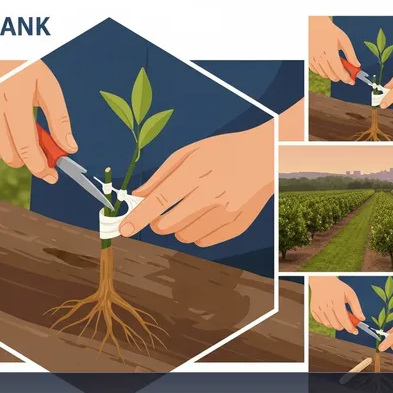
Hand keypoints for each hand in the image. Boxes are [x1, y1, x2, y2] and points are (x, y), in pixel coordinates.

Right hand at [0, 59, 76, 183]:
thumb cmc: (25, 67)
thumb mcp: (48, 87)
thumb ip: (60, 120)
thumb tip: (70, 149)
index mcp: (16, 98)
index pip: (26, 146)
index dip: (40, 167)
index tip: (51, 176)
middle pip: (10, 154)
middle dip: (27, 161)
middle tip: (38, 152)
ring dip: (10, 153)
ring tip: (19, 135)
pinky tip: (1, 126)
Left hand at [119, 121, 273, 246]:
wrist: (268, 156)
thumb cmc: (224, 150)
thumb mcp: (190, 152)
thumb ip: (162, 175)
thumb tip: (137, 194)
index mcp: (196, 172)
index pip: (160, 200)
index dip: (139, 217)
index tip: (124, 229)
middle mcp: (212, 194)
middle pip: (169, 224)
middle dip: (157, 223)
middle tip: (161, 214)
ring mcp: (227, 212)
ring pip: (185, 236)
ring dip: (178, 229)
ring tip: (188, 210)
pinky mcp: (238, 224)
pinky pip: (205, 242)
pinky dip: (197, 235)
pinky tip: (203, 218)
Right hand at [309, 16, 359, 84]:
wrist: (315, 26)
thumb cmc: (330, 31)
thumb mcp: (344, 41)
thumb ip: (351, 55)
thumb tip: (356, 65)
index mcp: (330, 52)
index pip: (339, 71)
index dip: (346, 78)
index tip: (351, 81)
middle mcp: (320, 57)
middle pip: (332, 75)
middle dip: (341, 77)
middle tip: (346, 74)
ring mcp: (313, 60)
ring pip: (324, 75)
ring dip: (332, 74)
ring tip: (337, 67)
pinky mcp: (308, 60)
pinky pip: (317, 72)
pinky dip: (323, 72)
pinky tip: (328, 66)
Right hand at [309, 276, 363, 334]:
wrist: (321, 281)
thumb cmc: (337, 287)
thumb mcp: (350, 294)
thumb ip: (356, 307)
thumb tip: (361, 319)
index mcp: (337, 301)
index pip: (344, 320)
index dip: (350, 328)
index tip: (355, 331)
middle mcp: (326, 306)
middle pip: (336, 325)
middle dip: (344, 326)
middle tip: (347, 322)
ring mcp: (318, 308)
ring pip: (328, 325)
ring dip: (335, 324)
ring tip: (338, 316)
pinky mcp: (313, 310)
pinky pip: (320, 322)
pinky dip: (326, 321)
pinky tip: (330, 315)